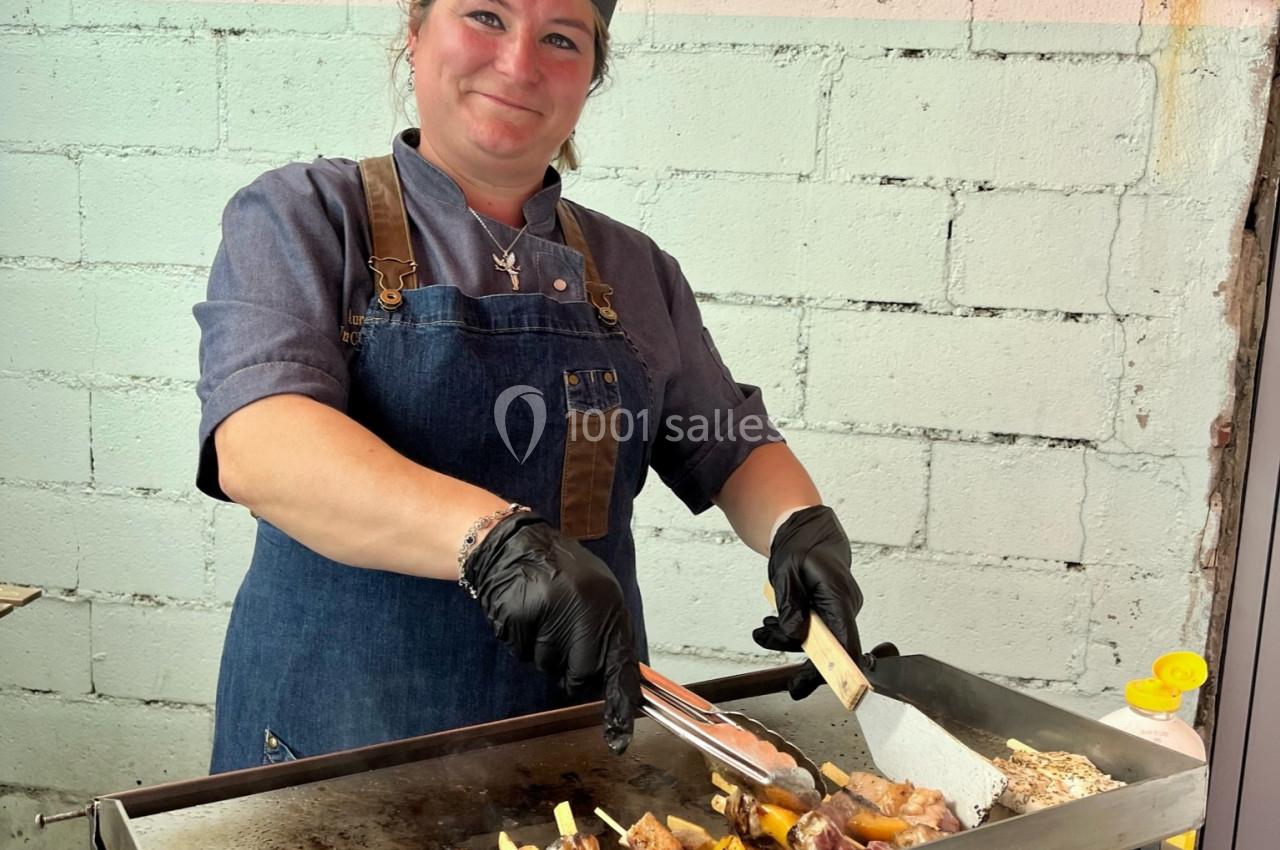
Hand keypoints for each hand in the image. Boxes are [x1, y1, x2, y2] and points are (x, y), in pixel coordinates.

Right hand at [463, 511, 640, 753]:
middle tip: (562, 638)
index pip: (619, 663)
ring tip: (542, 615)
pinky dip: (522, 641)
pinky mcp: (518, 618)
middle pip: (582, 674)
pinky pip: (523, 653)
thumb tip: (614, 676)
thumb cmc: (560, 572)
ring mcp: (548, 614)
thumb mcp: (597, 593)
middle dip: (572, 669)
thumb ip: (607, 631)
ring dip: (545, 650)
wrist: (513, 545)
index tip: (619, 738)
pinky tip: (524, 614)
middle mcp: (583, 609)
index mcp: (609, 603)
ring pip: (549, 665)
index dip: (619, 703)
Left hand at [752, 505, 862, 699]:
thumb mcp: (786, 572)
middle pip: (832, 650)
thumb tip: (794, 634)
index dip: (845, 669)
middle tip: (793, 688)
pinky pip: (812, 632)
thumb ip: (790, 604)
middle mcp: (845, 607)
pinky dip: (790, 633)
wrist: (804, 530)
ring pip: (818, 642)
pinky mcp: (829, 613)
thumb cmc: (800, 545)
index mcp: (839, 596)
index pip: (848, 641)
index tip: (839, 689)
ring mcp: (838, 611)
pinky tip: (770, 627)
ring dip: (788, 642)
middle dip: (807, 665)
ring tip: (763, 631)